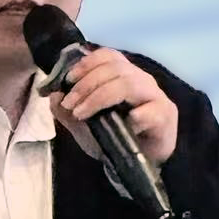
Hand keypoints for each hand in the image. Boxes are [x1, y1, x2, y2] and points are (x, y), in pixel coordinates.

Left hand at [49, 49, 177, 164]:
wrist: (140, 163)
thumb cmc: (114, 138)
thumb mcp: (83, 125)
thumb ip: (67, 110)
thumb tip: (53, 95)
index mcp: (124, 75)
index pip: (107, 56)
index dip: (86, 64)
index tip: (68, 80)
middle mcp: (141, 80)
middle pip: (114, 68)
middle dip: (86, 84)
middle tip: (70, 104)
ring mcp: (154, 96)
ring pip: (128, 84)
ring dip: (100, 97)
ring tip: (82, 114)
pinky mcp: (164, 115)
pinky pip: (149, 111)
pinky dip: (133, 117)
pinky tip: (123, 126)